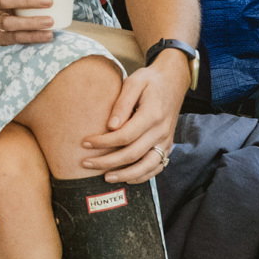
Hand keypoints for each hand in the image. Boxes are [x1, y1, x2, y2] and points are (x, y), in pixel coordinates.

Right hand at [0, 0, 55, 45]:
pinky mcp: (1, 36)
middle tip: (49, 1)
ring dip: (31, 22)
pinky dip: (34, 36)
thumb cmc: (6, 2)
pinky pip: (17, 37)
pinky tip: (48, 34)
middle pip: (4, 0)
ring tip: (50, 21)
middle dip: (27, 1)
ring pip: (10, 22)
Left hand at [82, 58, 186, 182]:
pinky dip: (142, 176)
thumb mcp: (134, 82)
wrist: (173, 82)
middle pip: (132, 154)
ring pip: (147, 166)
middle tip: (86, 163)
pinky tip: (126, 178)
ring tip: (105, 178)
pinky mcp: (167, 146)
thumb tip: (111, 126)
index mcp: (152, 115)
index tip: (85, 142)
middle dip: (107, 162)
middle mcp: (161, 131)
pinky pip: (157, 167)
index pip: (124, 136)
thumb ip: (122, 103)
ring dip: (125, 175)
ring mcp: (166, 141)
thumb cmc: (149, 81)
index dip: (103, 142)